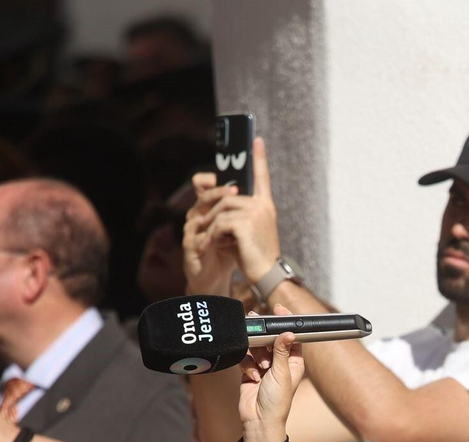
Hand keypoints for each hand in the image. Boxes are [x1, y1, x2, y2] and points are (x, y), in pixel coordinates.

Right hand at [183, 175, 239, 296]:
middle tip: (235, 191)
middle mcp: (198, 215)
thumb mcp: (238, 228)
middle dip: (218, 192)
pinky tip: (219, 236)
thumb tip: (261, 190)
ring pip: (197, 215)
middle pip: (203, 197)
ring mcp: (191, 230)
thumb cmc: (227, 250)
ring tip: (227, 212)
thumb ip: (245, 212)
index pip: (206, 187)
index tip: (233, 174)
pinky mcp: (190, 246)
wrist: (215, 275)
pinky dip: (208, 236)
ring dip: (213, 213)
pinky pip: (196, 238)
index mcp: (209, 209)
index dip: (214, 178)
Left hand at [186, 137, 281, 288]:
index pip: (262, 177)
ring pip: (222, 208)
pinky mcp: (244, 223)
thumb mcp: (248, 231)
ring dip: (211, 223)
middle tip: (201, 221)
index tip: (256, 139)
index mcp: (266, 206)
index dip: (259, 158)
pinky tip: (213, 244)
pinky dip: (212, 233)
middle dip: (212, 208)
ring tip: (209, 238)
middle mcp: (262, 206)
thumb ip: (236, 216)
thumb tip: (217, 208)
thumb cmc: (256, 257)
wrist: (267, 274)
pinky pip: (219, 221)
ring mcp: (254, 213)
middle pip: (229, 195)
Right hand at [238, 305, 304, 441]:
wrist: (259, 421)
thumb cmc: (277, 402)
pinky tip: (252, 376)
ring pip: (256, 347)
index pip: (291, 337)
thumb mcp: (282, 373)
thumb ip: (281, 351)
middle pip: (271, 339)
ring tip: (260, 366)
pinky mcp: (250, 371)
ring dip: (256, 354)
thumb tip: (288, 332)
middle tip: (256, 325)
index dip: (285, 323)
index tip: (278, 310)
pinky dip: (247, 365)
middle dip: (264, 336)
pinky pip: (246, 358)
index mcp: (294, 362)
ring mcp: (264, 367)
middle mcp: (280, 362)